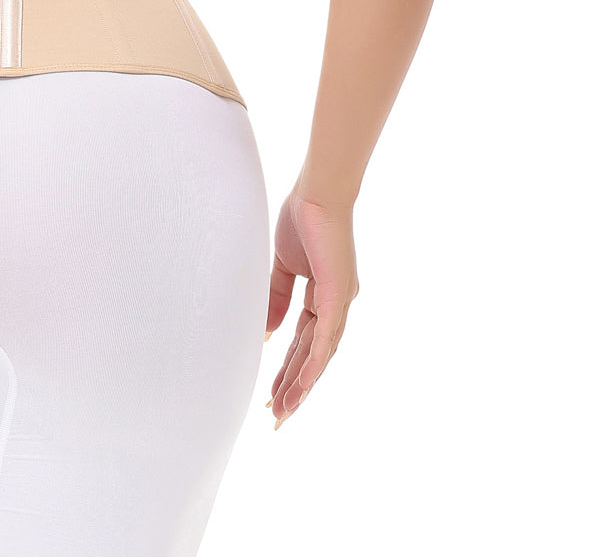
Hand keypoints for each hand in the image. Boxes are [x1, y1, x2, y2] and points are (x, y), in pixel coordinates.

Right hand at [264, 188, 359, 427]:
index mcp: (324, 296)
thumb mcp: (284, 266)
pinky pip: (324, 338)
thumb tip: (268, 334)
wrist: (317, 193)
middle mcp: (337, 306)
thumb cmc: (303, 219)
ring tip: (283, 410)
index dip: (289, 368)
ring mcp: (340, 303)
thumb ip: (276, 298)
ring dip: (301, 385)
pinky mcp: (338, 296)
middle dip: (294, 387)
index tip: (272, 391)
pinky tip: (303, 386)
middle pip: (313, 357)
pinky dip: (313, 364)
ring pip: (320, 355)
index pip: (304, 342)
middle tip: (276, 414)